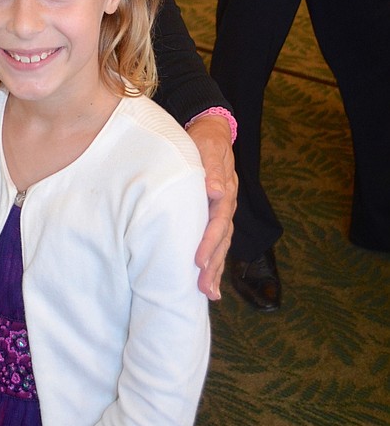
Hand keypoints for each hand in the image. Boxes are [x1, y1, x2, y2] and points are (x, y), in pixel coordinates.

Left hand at [185, 112, 236, 299]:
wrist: (211, 131)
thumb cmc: (205, 140)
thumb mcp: (208, 148)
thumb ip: (213, 168)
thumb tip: (217, 191)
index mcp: (225, 191)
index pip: (218, 222)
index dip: (209, 242)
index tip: (199, 261)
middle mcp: (226, 205)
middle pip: (222, 239)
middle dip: (214, 265)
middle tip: (204, 288)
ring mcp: (222, 211)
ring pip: (221, 244)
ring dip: (216, 269)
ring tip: (209, 293)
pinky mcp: (214, 214)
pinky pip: (216, 240)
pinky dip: (214, 261)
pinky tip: (209, 280)